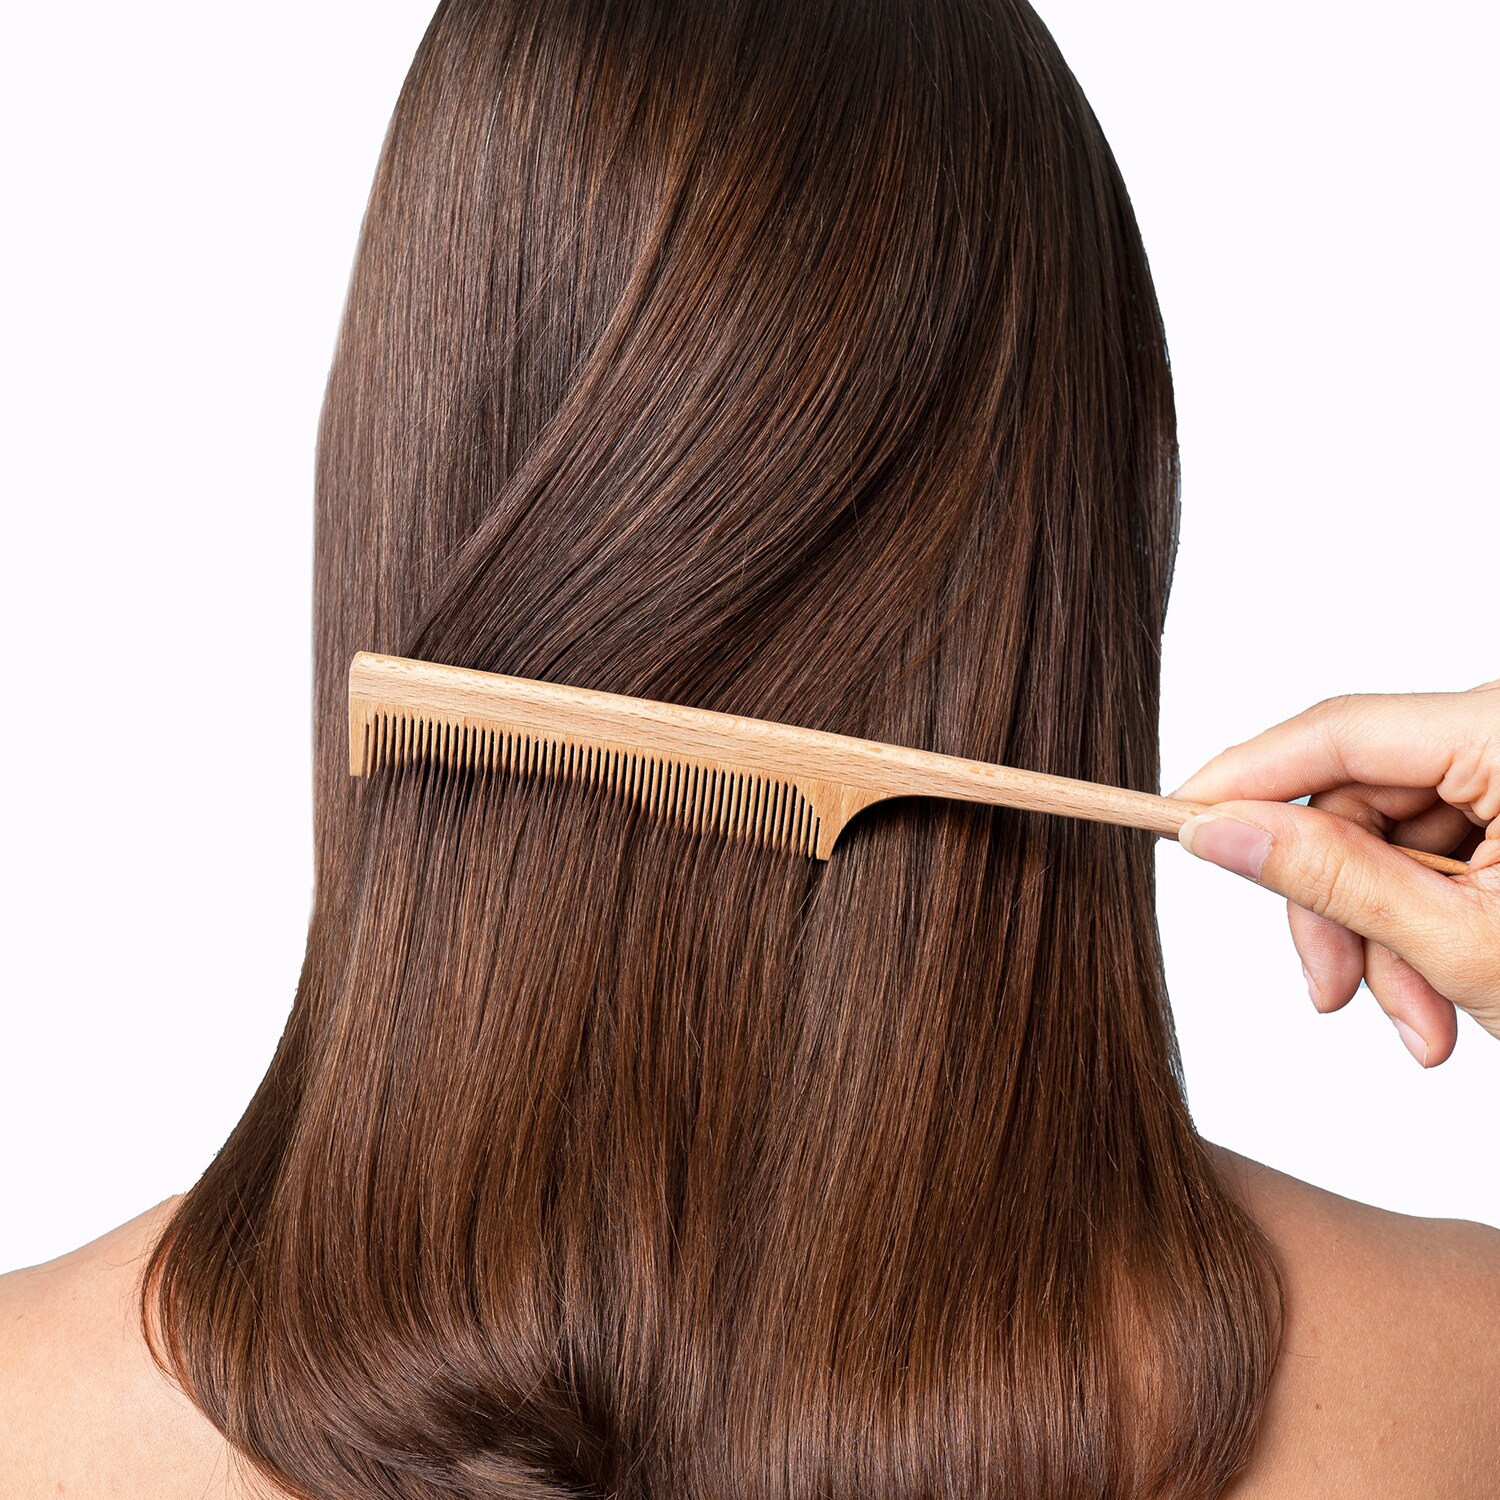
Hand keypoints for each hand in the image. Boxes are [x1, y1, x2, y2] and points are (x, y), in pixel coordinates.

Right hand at [1168, 680, 1499, 1066]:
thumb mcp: (1467, 940)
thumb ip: (1328, 878)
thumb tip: (1213, 829)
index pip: (1336, 731)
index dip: (1244, 779)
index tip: (1175, 821)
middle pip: (1359, 801)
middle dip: (1338, 911)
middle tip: (1327, 995)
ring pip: (1392, 843)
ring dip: (1383, 943)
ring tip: (1421, 1030)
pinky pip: (1438, 861)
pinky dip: (1424, 938)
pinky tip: (1447, 1006)